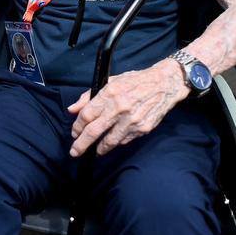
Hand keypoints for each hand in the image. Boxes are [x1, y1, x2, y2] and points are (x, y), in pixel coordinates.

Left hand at [67, 60, 187, 156]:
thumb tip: (72, 110)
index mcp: (109, 94)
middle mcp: (119, 108)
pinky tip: (112, 142)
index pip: (87, 115)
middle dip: (81, 145)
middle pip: (94, 131)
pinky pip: (124, 140)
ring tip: (93, 151)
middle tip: (75, 152)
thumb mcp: (110, 81)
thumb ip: (88, 96)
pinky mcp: (143, 129)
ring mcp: (132, 120)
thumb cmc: (134, 81)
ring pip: (110, 141)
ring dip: (99, 149)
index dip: (77, 126)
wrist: (163, 85)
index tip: (74, 133)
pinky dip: (116, 143)